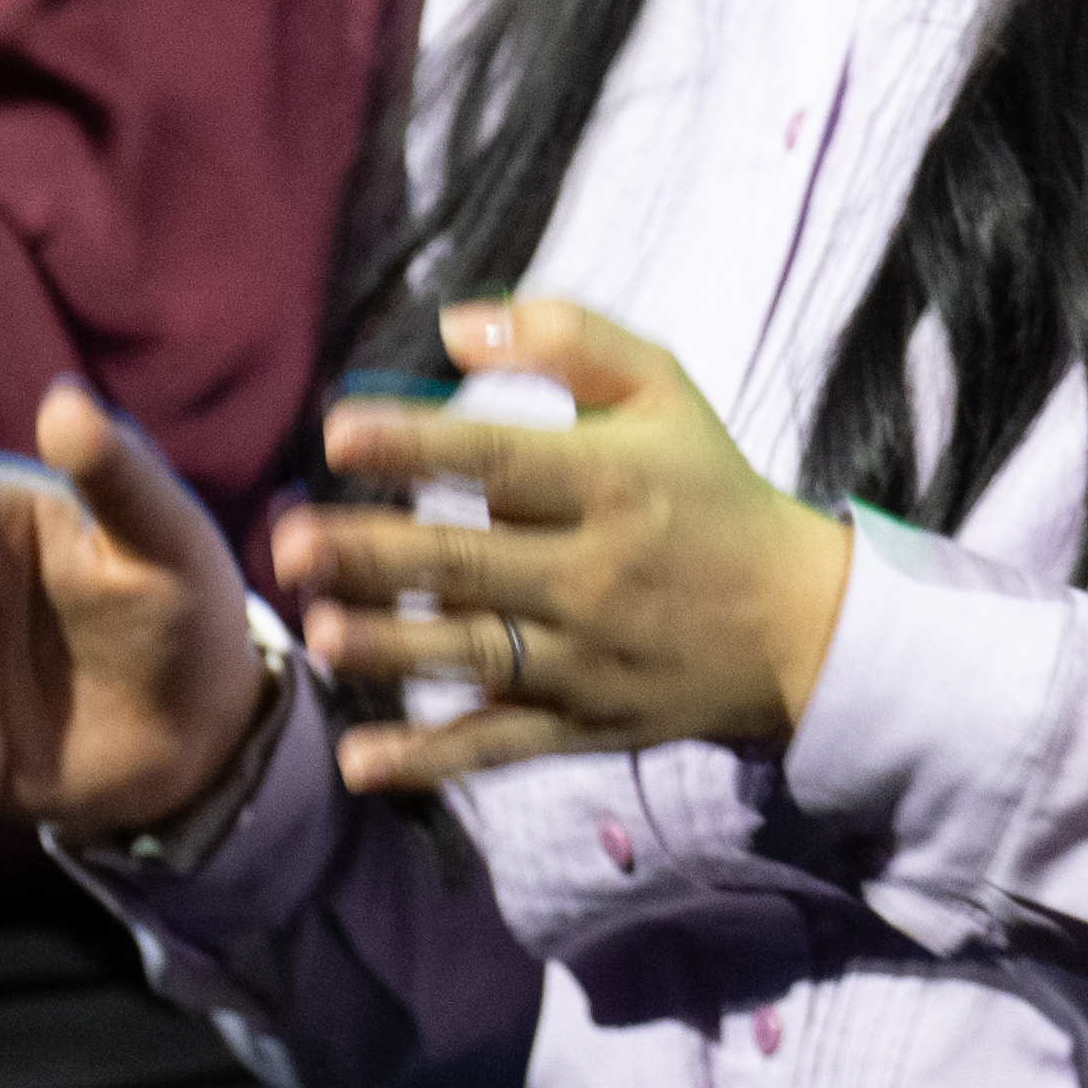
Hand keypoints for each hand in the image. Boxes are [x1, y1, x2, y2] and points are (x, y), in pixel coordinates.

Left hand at [271, 296, 856, 789]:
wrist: (798, 623)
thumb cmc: (707, 489)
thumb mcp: (664, 390)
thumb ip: (567, 340)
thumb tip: (452, 326)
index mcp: (612, 482)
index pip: (502, 461)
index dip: (419, 445)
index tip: (339, 431)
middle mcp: (597, 572)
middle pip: (470, 563)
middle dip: (374, 553)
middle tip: (289, 542)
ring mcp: (587, 657)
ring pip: (474, 655)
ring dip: (389, 648)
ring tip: (317, 629)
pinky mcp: (582, 724)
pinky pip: (498, 745)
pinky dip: (430, 759)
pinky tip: (358, 762)